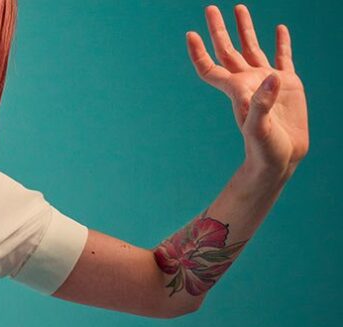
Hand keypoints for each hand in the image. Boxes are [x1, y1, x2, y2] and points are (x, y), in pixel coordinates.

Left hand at [186, 4, 308, 178]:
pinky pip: (283, 57)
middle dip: (218, 29)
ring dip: (245, 29)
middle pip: (228, 50)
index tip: (190, 34)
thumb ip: (262, 104)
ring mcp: (267, 82)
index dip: (198, 52)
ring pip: (252, 48)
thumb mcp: (260, 128)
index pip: (210, 67)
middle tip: (209, 8)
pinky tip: (279, 28)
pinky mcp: (288, 84)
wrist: (282, 159)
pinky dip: (281, 42)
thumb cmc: (265, 149)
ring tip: (239, 8)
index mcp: (236, 91)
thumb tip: (271, 78)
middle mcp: (248, 82)